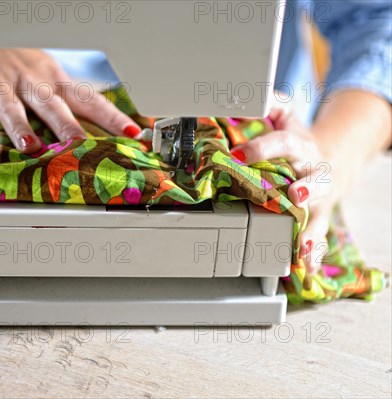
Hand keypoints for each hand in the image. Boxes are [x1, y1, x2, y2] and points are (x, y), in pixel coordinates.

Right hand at [0, 48, 141, 152]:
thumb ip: (67, 103)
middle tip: (80, 144)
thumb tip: (96, 134)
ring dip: (21, 128)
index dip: (111, 117)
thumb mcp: (49, 76)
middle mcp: (32, 82)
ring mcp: (3, 84)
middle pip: (52, 105)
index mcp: (55, 81)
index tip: (133, 134)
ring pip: (13, 107)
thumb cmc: (20, 63)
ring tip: (29, 147)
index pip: (89, 100)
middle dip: (67, 126)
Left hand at [230, 108, 333, 273]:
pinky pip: (319, 237)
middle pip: (312, 179)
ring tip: (302, 245)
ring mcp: (318, 198)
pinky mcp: (319, 217)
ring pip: (317, 213)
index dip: (262, 148)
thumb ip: (272, 103)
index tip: (238, 157)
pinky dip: (314, 253)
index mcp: (301, 146)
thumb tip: (252, 95)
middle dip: (304, 187)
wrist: (328, 161)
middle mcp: (313, 172)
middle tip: (294, 194)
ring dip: (310, 229)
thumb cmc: (297, 142)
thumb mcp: (287, 116)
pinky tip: (308, 267)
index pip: (283, 143)